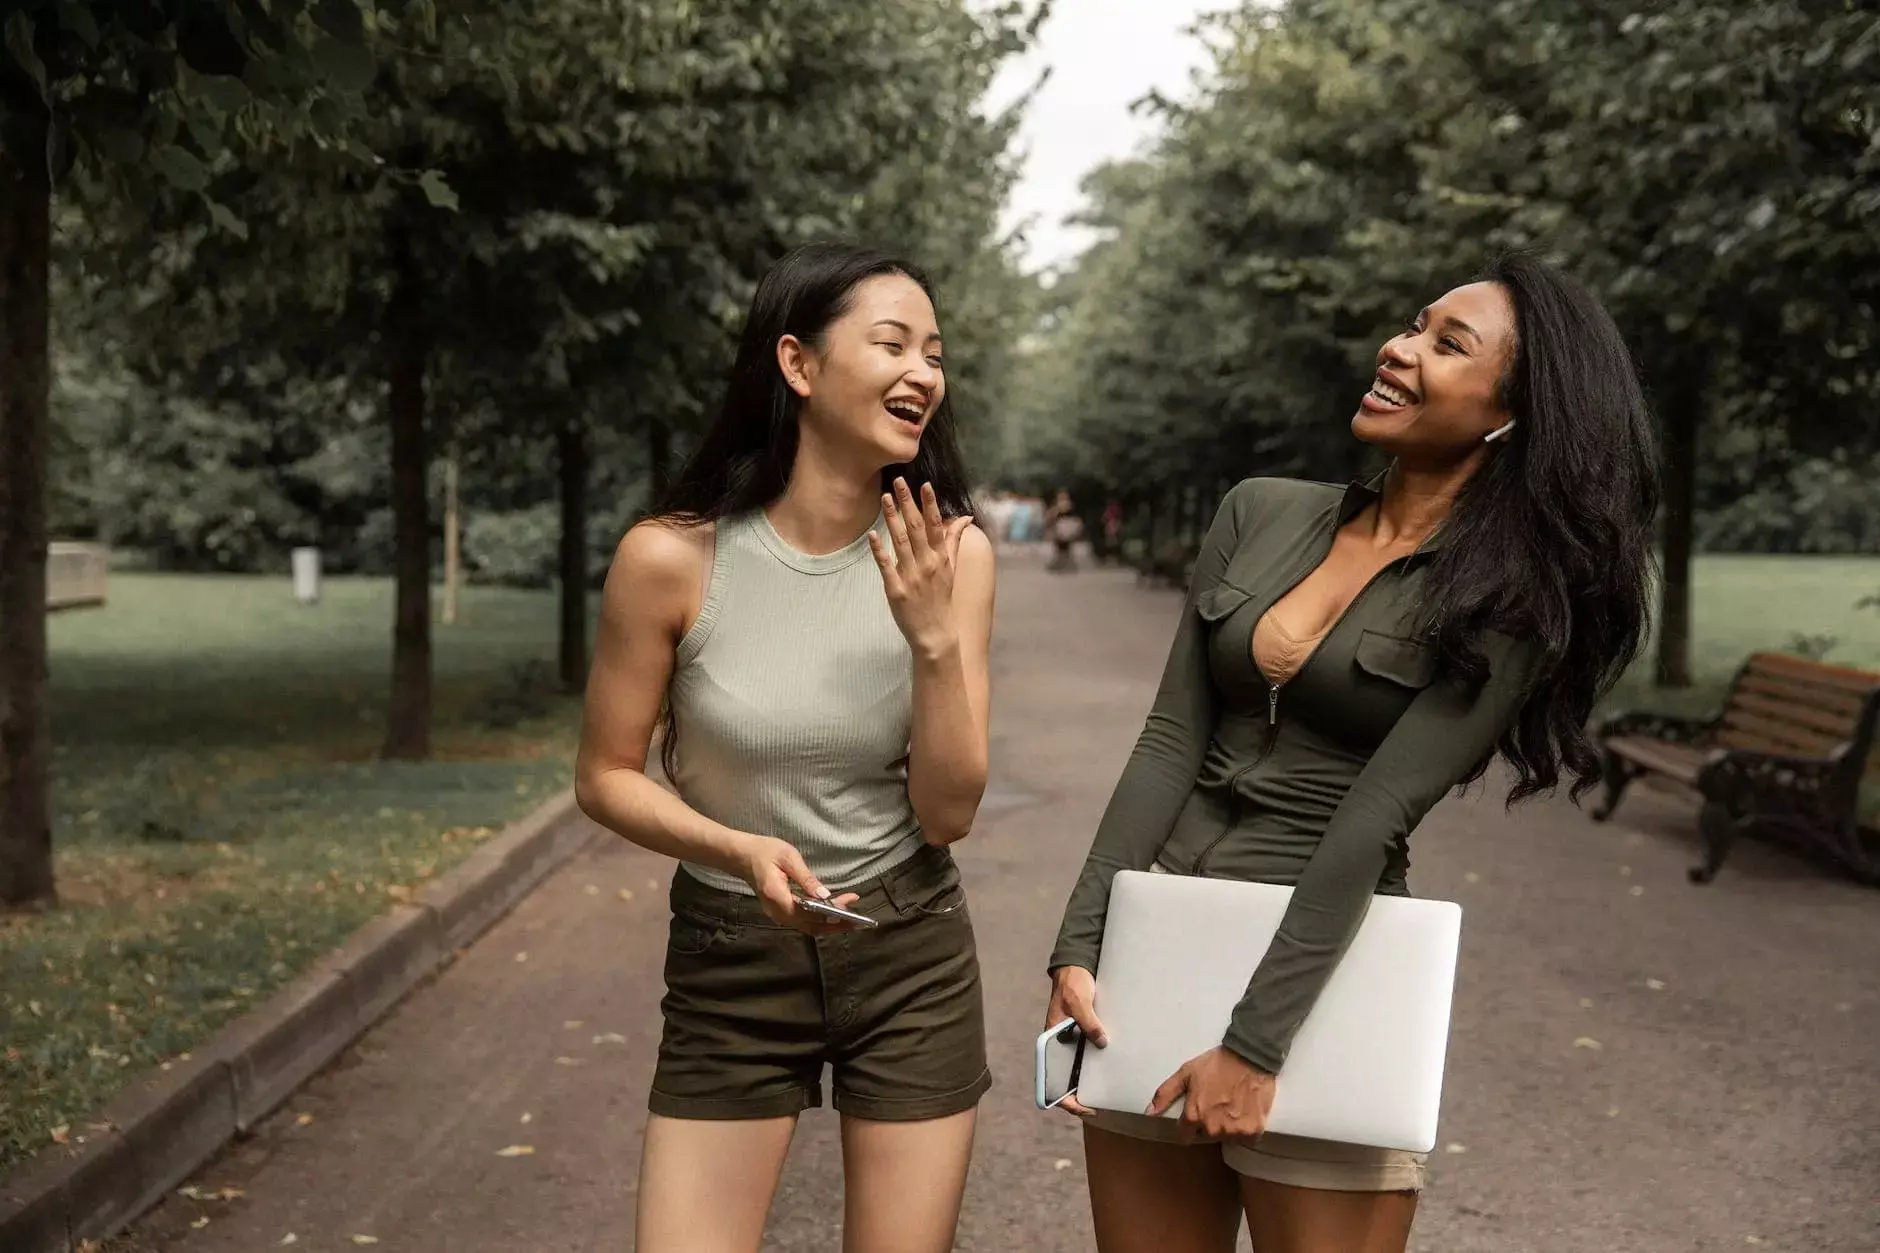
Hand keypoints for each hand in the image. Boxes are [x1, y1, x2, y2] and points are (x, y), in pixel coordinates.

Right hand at [736, 835, 864, 935]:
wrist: (741, 856)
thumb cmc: (764, 852)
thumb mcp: (788, 858)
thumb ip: (807, 879)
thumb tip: (825, 896)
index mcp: (779, 899)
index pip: (811, 912)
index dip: (833, 912)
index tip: (851, 903)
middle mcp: (778, 913)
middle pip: (812, 925)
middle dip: (837, 923)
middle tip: (859, 918)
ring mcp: (778, 916)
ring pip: (809, 927)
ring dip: (830, 924)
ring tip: (852, 917)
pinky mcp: (781, 913)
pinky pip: (804, 922)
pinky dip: (821, 921)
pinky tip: (834, 913)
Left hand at [870, 478, 973, 658]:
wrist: (936, 634)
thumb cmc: (942, 598)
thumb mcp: (951, 568)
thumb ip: (954, 541)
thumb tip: (965, 518)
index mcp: (941, 558)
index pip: (936, 525)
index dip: (929, 503)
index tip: (924, 484)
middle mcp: (927, 564)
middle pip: (916, 528)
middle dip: (907, 502)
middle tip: (898, 481)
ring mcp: (911, 577)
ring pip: (900, 542)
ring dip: (892, 518)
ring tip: (885, 498)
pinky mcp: (896, 590)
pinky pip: (885, 566)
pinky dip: (879, 550)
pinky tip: (872, 534)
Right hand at [1043, 966, 1107, 1117]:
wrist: (1077, 969)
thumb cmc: (1072, 984)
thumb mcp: (1080, 1001)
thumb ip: (1089, 1022)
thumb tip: (1102, 1042)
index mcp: (1049, 1041)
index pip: (1049, 1078)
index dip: (1063, 1097)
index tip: (1081, 1106)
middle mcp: (1059, 1045)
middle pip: (1064, 1079)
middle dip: (1078, 1097)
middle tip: (1098, 1106)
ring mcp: (1071, 1042)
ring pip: (1076, 1071)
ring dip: (1087, 1083)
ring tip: (1105, 1094)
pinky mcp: (1082, 1035)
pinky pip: (1087, 1057)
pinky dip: (1094, 1068)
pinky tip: (1109, 1074)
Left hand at [1147, 1047, 1276, 1143]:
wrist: (1250, 1057)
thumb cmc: (1216, 1063)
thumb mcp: (1186, 1073)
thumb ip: (1165, 1094)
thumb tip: (1149, 1112)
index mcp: (1194, 1115)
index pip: (1184, 1136)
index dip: (1188, 1126)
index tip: (1195, 1115)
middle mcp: (1213, 1128)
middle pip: (1206, 1135)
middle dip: (1209, 1123)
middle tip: (1217, 1103)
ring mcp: (1234, 1131)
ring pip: (1226, 1137)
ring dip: (1228, 1126)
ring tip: (1232, 1105)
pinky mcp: (1253, 1131)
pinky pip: (1245, 1138)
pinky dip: (1246, 1129)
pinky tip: (1245, 1111)